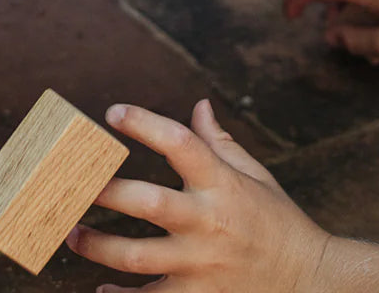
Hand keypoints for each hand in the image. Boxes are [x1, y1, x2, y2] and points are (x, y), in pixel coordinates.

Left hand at [66, 99, 328, 292]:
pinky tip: (101, 287)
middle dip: (105, 191)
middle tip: (70, 182)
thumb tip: (199, 104)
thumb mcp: (253, 174)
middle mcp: (208, 221)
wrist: (309, 280)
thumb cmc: (275, 220)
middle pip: (148, 202)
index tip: (112, 112)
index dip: (144, 123)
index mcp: (221, 182)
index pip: (179, 142)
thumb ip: (219, 141)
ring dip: (96, 245)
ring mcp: (201, 264)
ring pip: (136, 256)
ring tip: (70, 232)